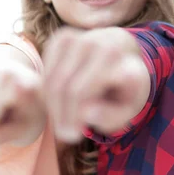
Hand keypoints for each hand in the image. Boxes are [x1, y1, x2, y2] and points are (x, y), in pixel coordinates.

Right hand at [42, 27, 147, 141]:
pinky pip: (46, 71)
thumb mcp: (127, 110)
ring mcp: (81, 37)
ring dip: (52, 106)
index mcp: (121, 61)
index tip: (74, 137)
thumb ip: (111, 116)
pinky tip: (59, 106)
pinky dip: (47, 92)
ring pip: (52, 79)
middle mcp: (102, 44)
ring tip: (62, 124)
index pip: (83, 91)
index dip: (73, 117)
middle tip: (64, 135)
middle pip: (65, 86)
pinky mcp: (62, 37)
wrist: (123, 57)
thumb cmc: (124, 90)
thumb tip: (86, 112)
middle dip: (61, 115)